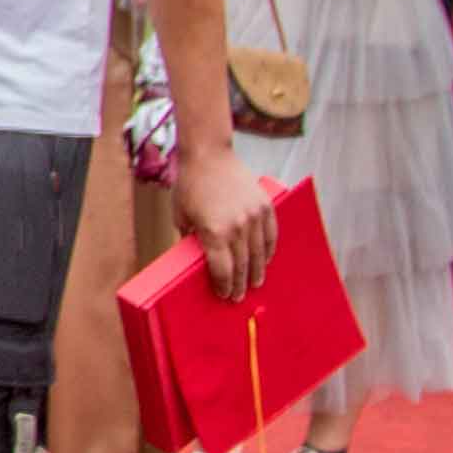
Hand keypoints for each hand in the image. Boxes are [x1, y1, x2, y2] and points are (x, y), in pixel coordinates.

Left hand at [174, 138, 275, 299]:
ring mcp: (254, 216)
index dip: (223, 286)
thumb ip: (190, 239)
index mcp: (213, 231)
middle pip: (241, 265)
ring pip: (259, 253)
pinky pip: (271, 235)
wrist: (209, 154)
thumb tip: (195, 259)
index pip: (222, 269)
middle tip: (238, 297)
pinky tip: (266, 260)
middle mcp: (237, 226)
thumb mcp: (181, 216)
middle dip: (239, 284)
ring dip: (257, 272)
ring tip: (255, 283)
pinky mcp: (265, 206)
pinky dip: (269, 250)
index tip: (224, 295)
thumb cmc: (190, 185)